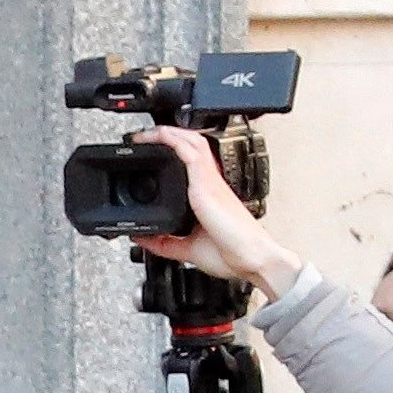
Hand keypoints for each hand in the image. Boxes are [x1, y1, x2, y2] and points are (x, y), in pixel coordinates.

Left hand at [130, 125, 301, 297]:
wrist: (250, 259)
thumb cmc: (230, 253)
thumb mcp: (187, 248)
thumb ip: (164, 243)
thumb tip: (142, 238)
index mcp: (208, 195)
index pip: (191, 164)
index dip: (174, 152)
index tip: (151, 153)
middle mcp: (211, 183)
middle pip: (192, 146)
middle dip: (168, 136)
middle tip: (143, 138)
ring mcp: (210, 180)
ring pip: (192, 142)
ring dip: (168, 133)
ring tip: (146, 132)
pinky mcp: (207, 183)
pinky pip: (190, 152)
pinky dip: (173, 140)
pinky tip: (157, 136)